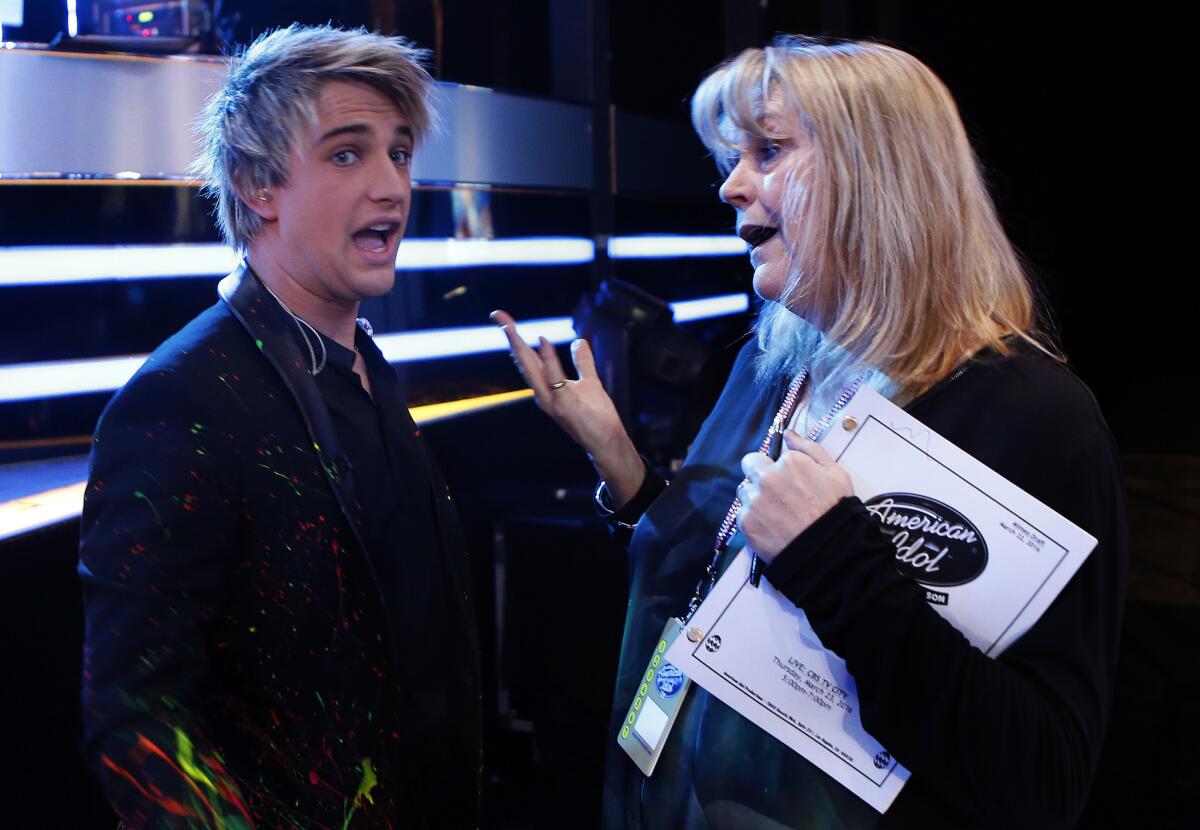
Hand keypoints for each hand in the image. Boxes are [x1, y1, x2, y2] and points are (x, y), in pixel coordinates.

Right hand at [490, 309, 643, 502]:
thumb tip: (578, 341)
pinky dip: (548, 360)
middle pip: (523, 360)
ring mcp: (552, 400)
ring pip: (531, 369)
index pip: (527, 358)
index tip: (503, 317)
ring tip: (511, 326)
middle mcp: (543, 393)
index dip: (515, 337)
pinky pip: (554, 378)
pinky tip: (542, 342)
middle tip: (498, 315)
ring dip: (521, 347)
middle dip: (511, 337)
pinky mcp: (565, 405)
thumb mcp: (590, 383)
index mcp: (546, 387)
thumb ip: (583, 362)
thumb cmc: (597, 416)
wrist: (606, 442)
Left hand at [736, 430, 852, 561]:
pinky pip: (742, 515)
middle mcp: (767, 477)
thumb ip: (810, 449)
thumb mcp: (835, 473)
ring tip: (777, 514)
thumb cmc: (836, 513)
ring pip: (744, 492)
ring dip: (755, 498)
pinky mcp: (746, 523)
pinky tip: (773, 528)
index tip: (789, 482)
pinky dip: (754, 520)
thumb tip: (790, 435)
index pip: (769, 456)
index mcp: (789, 462)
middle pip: (750, 467)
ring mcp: (754, 500)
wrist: (829, 552)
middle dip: (759, 476)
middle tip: (777, 495)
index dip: (778, 469)